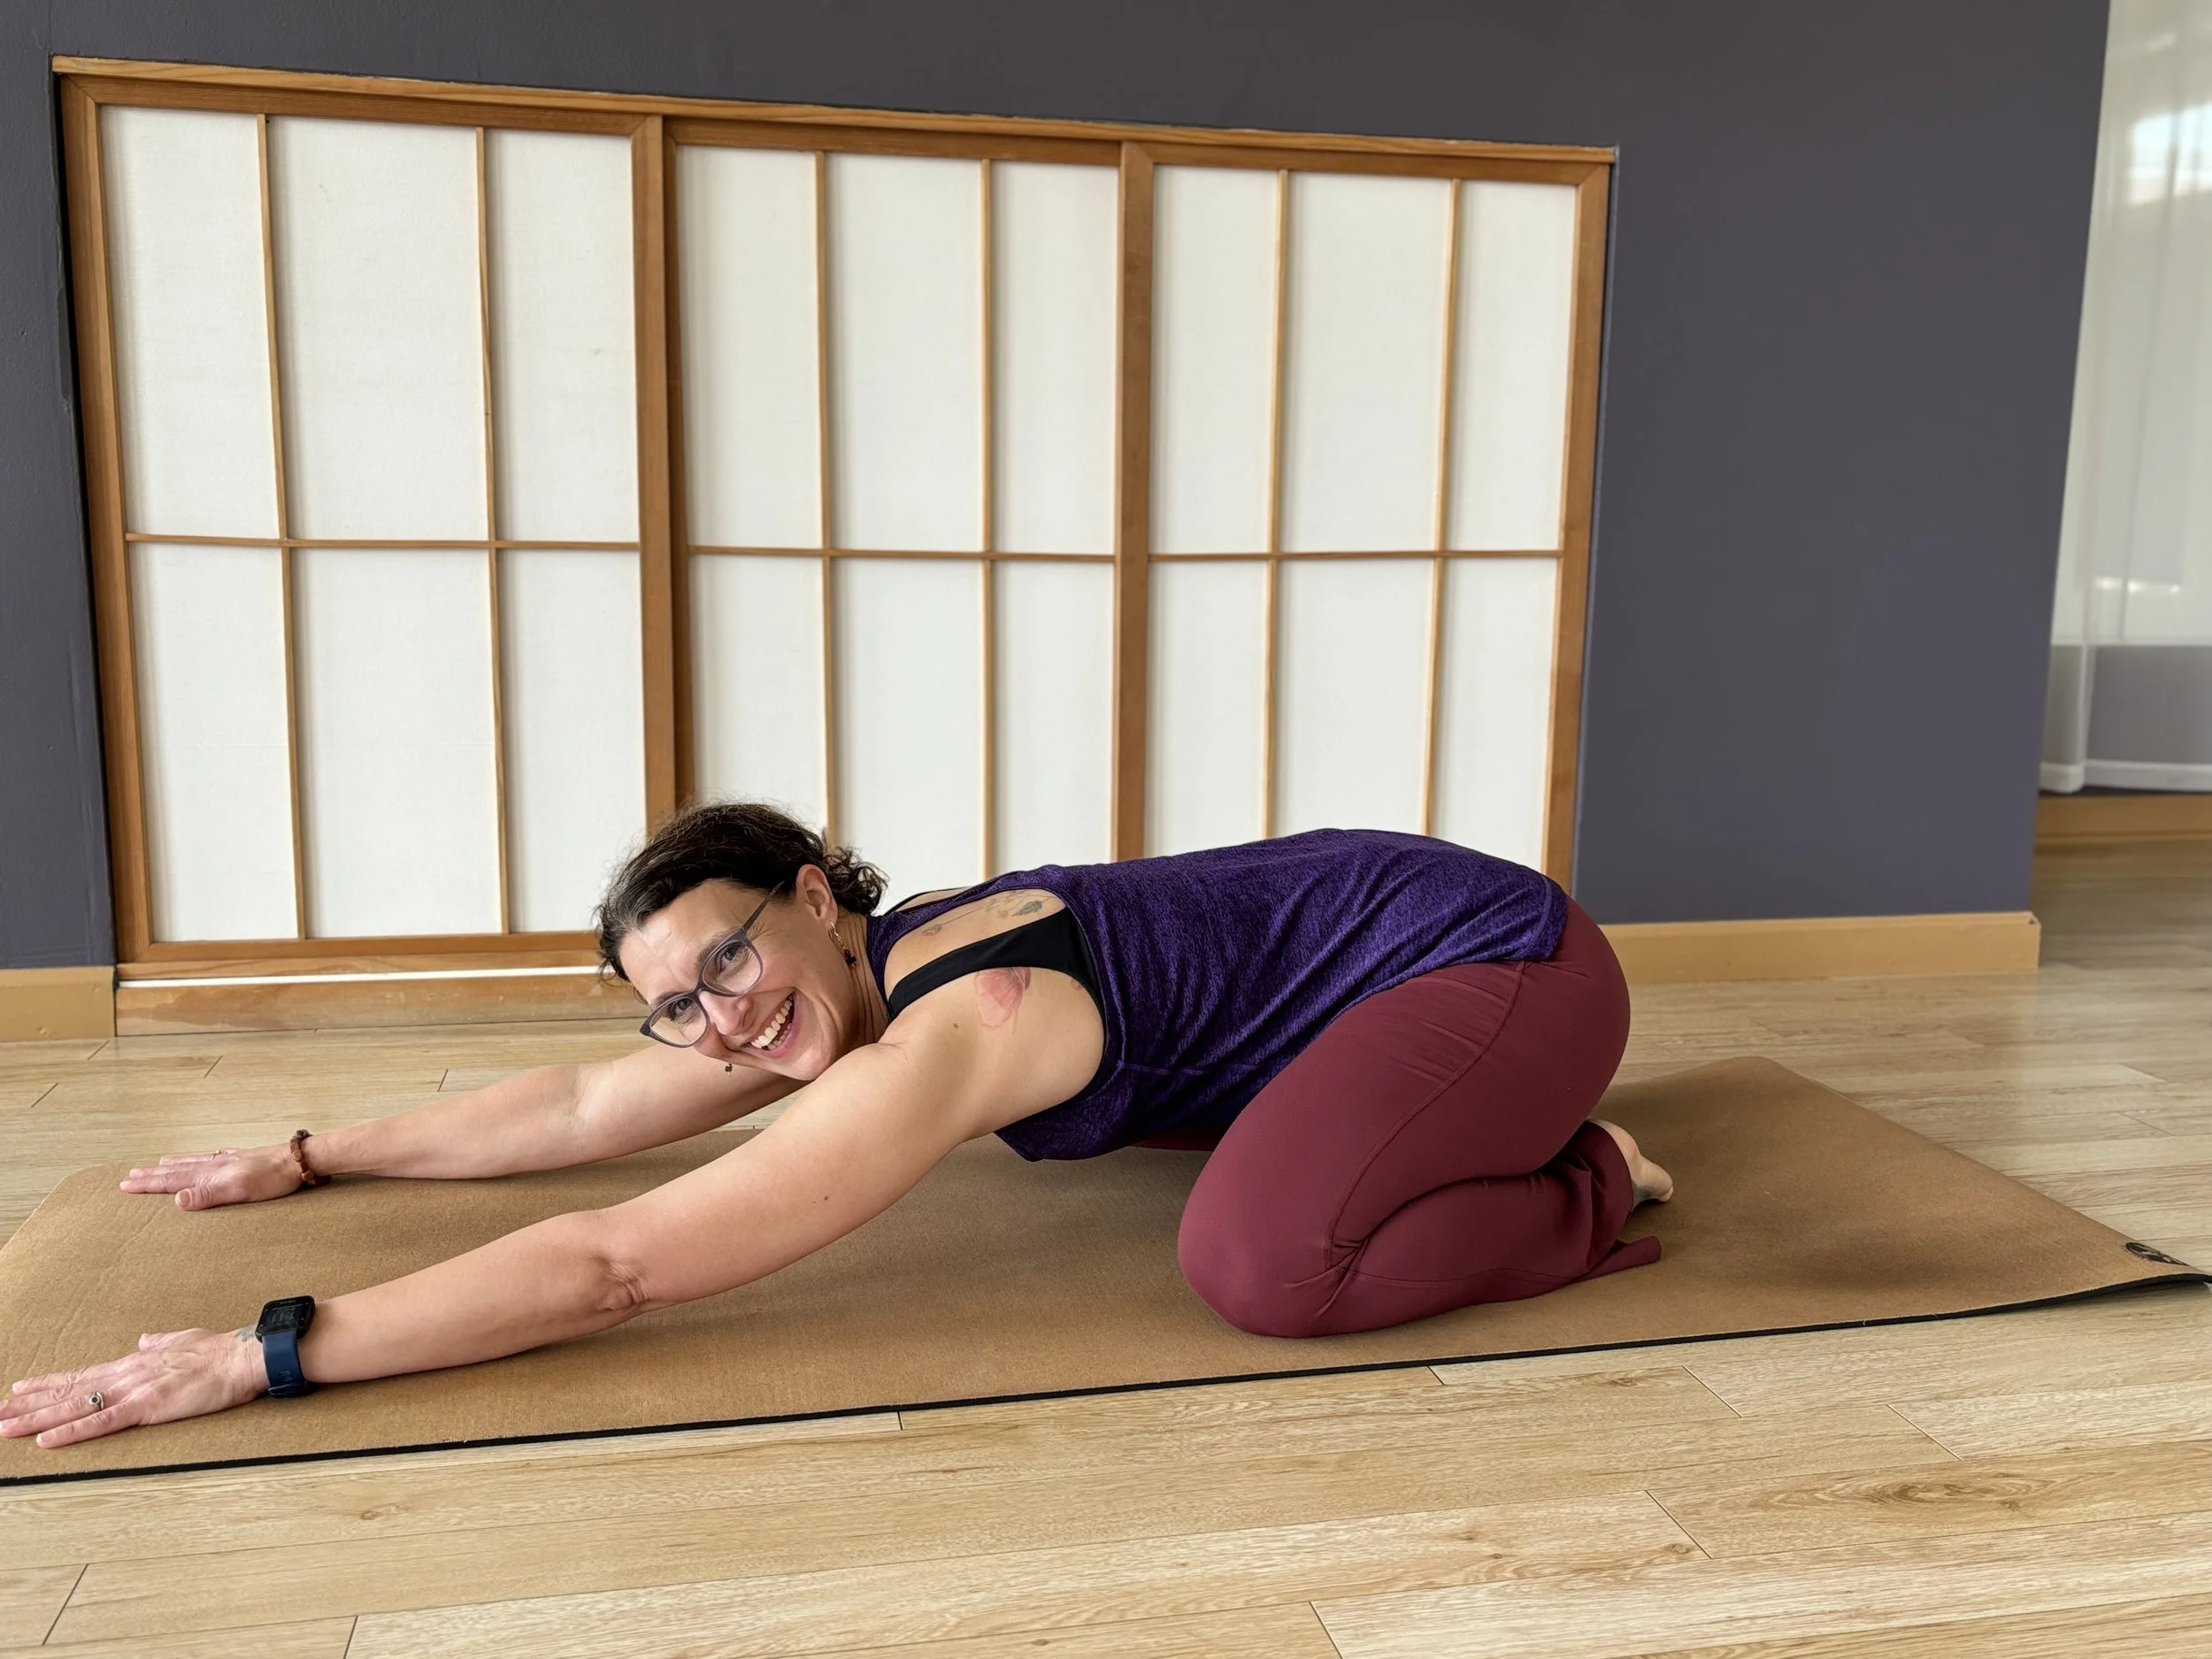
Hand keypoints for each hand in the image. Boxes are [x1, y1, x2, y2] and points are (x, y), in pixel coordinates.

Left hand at [1, 1328, 266, 1447]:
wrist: (242, 1356)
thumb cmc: (219, 1350)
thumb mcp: (183, 1340)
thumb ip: (159, 1342)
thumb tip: (143, 1340)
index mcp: (134, 1363)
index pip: (81, 1375)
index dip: (47, 1383)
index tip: (18, 1389)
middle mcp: (125, 1374)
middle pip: (67, 1390)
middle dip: (28, 1403)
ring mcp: (133, 1390)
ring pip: (74, 1406)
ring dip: (36, 1418)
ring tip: (4, 1427)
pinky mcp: (147, 1406)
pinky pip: (101, 1422)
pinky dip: (72, 1431)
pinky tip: (47, 1440)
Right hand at [120, 1144, 302, 1207]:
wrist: (298, 1161)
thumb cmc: (271, 1179)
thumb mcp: (238, 1191)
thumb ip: (207, 1196)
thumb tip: (175, 1201)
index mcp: (209, 1174)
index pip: (171, 1180)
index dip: (148, 1184)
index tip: (124, 1185)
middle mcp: (215, 1165)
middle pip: (177, 1169)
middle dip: (152, 1174)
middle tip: (130, 1174)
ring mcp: (228, 1161)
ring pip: (193, 1162)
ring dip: (172, 1164)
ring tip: (158, 1162)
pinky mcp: (242, 1160)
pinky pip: (213, 1158)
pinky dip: (201, 1158)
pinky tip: (206, 1156)